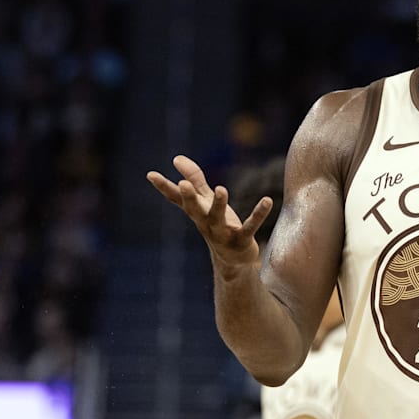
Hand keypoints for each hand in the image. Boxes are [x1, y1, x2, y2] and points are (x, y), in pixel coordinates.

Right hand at [147, 155, 273, 267]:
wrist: (233, 260)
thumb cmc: (217, 224)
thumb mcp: (205, 201)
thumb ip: (194, 180)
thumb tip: (176, 158)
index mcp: (196, 212)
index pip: (177, 199)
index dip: (164, 187)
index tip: (150, 174)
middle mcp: (206, 222)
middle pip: (194, 209)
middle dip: (189, 197)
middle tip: (183, 184)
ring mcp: (222, 233)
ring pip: (218, 218)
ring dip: (219, 204)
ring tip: (221, 189)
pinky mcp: (242, 240)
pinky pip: (250, 226)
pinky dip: (258, 214)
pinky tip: (267, 200)